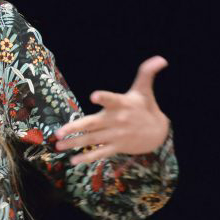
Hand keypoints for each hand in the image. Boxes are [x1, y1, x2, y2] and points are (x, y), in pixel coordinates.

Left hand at [54, 56, 169, 164]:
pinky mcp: (116, 147)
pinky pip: (100, 153)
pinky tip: (73, 161)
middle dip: (75, 128)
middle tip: (59, 132)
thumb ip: (147, 72)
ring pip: (92, 140)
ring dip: (74, 143)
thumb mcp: (144, 89)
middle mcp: (116, 120)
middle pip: (92, 124)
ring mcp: (115, 136)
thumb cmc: (146, 107)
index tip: (94, 95)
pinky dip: (87, 158)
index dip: (103, 97)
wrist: (159, 133)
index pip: (111, 99)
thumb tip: (161, 58)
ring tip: (58, 146)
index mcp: (121, 104)